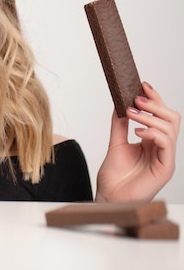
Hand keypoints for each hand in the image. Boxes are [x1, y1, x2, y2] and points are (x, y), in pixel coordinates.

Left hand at [95, 82, 179, 202]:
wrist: (108, 196)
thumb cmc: (114, 176)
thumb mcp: (115, 143)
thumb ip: (119, 124)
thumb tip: (119, 101)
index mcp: (152, 140)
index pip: (161, 115)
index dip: (154, 98)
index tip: (142, 84)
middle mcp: (161, 147)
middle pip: (172, 118)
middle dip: (155, 104)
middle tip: (136, 99)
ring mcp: (165, 157)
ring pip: (171, 127)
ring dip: (150, 116)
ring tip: (131, 114)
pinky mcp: (165, 167)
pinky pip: (167, 144)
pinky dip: (153, 132)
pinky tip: (137, 132)